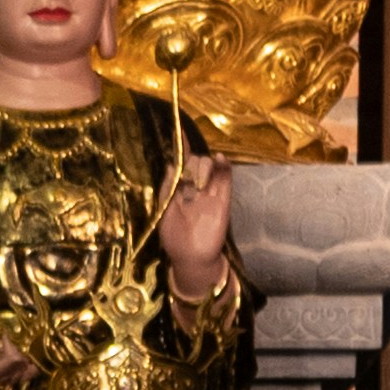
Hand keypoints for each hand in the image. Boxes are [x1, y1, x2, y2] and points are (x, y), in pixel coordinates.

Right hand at [0, 313, 29, 388]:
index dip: (5, 361)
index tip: (11, 344)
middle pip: (6, 377)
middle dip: (20, 364)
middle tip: (31, 349)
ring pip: (13, 377)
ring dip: (26, 368)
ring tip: (37, 355)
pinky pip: (14, 373)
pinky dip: (25, 368)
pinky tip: (34, 359)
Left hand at [158, 149, 234, 298]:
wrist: (191, 258)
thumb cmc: (174, 237)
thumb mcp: (164, 212)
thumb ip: (167, 188)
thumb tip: (170, 165)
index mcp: (179, 189)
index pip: (182, 164)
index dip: (182, 147)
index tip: (179, 130)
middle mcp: (195, 188)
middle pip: (196, 162)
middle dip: (192, 163)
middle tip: (188, 179)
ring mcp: (210, 192)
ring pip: (210, 167)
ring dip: (204, 165)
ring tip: (199, 179)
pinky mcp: (223, 200)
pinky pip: (226, 179)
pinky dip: (224, 168)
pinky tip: (220, 160)